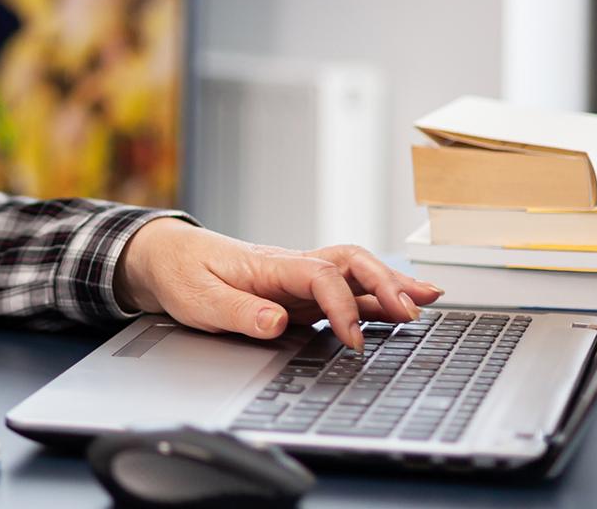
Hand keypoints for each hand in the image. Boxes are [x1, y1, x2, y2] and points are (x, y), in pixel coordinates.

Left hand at [115, 219, 445, 351]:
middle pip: (350, 262)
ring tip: (430, 301)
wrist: (165, 257)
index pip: (320, 276)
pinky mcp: (299, 292)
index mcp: (268, 265)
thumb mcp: (198, 299)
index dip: (342, 306)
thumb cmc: (182, 274)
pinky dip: (376, 298)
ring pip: (354, 272)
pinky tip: (400, 309)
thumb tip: (276, 322)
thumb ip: (238, 312)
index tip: (353, 339)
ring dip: (391, 284)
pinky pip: (346, 291)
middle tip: (414, 310)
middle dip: (386, 283)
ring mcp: (297, 278)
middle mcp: (290, 267)